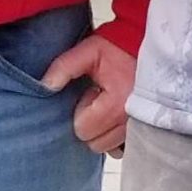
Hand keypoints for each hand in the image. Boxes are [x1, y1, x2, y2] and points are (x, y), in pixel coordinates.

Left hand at [42, 33, 136, 155]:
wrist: (146, 42)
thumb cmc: (118, 47)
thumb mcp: (88, 51)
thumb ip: (64, 67)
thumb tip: (44, 86)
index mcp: (115, 103)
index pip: (83, 129)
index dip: (80, 111)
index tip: (90, 92)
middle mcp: (130, 121)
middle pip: (95, 143)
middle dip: (90, 124)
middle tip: (98, 98)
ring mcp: (140, 128)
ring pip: (109, 148)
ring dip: (103, 130)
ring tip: (109, 104)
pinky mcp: (146, 130)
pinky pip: (123, 148)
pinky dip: (116, 136)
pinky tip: (116, 116)